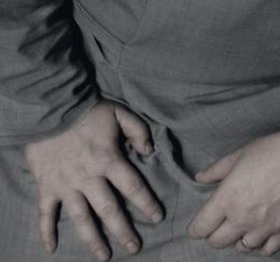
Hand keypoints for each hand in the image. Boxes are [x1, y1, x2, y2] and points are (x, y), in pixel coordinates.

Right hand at [22, 100, 163, 259]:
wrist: (49, 109)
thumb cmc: (88, 112)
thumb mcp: (120, 114)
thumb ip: (138, 131)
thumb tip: (149, 150)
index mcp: (109, 160)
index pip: (133, 187)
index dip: (147, 204)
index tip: (157, 218)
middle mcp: (88, 177)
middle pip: (109, 210)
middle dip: (123, 231)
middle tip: (134, 248)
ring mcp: (65, 185)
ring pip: (81, 218)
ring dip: (92, 239)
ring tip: (103, 256)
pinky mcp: (46, 187)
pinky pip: (45, 213)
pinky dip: (46, 232)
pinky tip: (51, 249)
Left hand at [187, 129, 279, 255]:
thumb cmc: (274, 150)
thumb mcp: (239, 154)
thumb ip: (216, 170)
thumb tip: (200, 178)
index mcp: (227, 198)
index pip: (200, 229)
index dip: (198, 226)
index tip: (204, 221)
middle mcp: (243, 217)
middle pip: (217, 242)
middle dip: (217, 233)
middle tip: (224, 222)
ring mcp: (266, 226)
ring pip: (242, 247)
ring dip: (240, 238)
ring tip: (246, 226)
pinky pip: (268, 250)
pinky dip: (263, 245)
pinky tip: (263, 233)